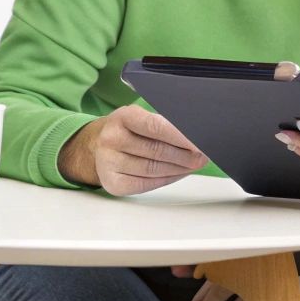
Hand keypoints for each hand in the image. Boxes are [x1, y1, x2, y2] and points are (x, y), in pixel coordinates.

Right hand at [58, 106, 208, 195]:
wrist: (96, 146)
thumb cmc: (127, 131)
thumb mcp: (140, 118)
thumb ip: (164, 125)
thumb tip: (195, 138)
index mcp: (121, 117)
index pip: (156, 126)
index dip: (181, 136)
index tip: (201, 142)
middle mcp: (111, 139)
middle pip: (157, 151)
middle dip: (186, 155)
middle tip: (203, 156)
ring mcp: (108, 162)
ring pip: (154, 169)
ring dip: (179, 169)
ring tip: (193, 165)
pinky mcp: (112, 182)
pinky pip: (146, 184)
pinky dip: (166, 179)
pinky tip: (177, 174)